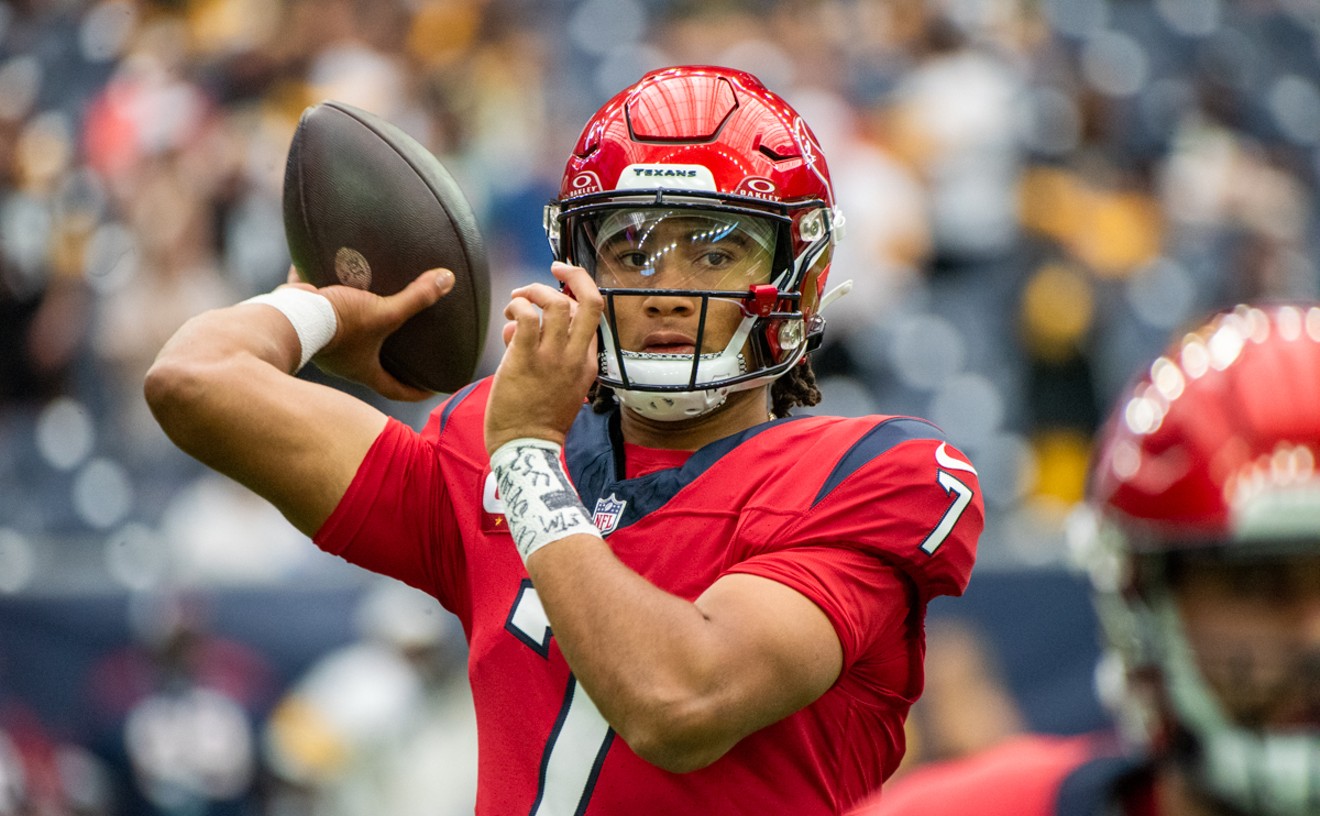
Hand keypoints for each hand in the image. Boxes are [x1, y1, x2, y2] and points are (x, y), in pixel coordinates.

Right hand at [287, 266, 454, 400]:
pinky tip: (332, 272)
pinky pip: (319, 309)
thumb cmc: (337, 323)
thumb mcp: (383, 311)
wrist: (286, 315)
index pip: (395, 390)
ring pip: (344, 338)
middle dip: (387, 359)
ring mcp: (321, 344)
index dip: (414, 391)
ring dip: (359, 327)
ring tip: (374, 311)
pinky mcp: (303, 322)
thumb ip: (416, 298)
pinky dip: (328, 295)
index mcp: (362, 369)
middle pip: (369, 365)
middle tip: (405, 351)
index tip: (431, 390)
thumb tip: (447, 279)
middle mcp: (341, 362)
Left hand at [485, 262, 602, 453]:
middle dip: (575, 274)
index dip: (577, 294)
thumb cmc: (537, 420)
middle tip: (556, 268)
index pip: (593, 316)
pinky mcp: (526, 360)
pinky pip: (526, 318)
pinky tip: (509, 317)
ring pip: (557, 303)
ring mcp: (553, 358)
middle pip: (590, 302)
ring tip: (518, 300)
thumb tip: (519, 327)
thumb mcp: (560, 386)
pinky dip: (517, 308)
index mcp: (588, 363)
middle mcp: (576, 356)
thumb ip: (548, 353)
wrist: (527, 447)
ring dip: (535, 291)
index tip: (563, 284)